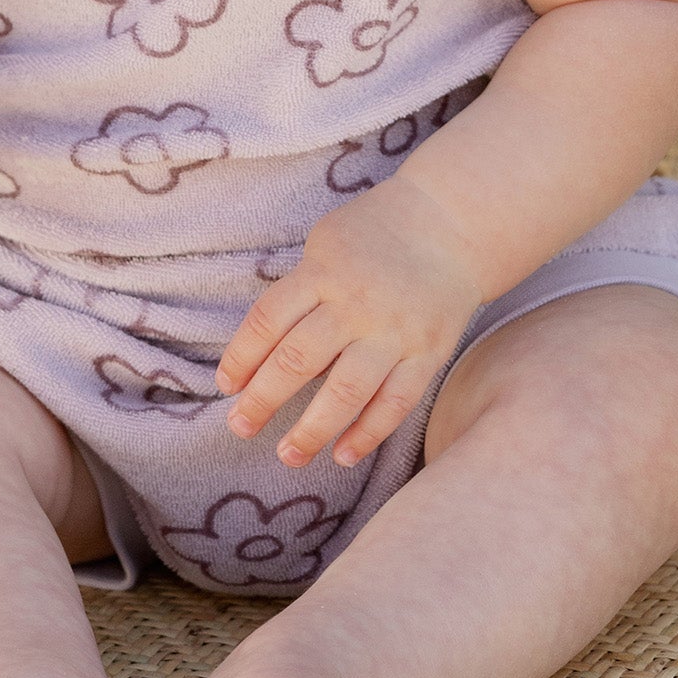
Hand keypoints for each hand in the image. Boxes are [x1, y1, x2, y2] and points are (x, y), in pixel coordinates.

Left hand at [215, 179, 482, 468]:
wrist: (451, 222)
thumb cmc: (375, 233)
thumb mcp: (326, 243)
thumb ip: (300, 289)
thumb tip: (262, 349)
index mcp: (323, 271)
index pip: (269, 320)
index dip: (241, 357)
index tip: (226, 385)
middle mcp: (357, 305)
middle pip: (299, 360)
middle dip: (263, 400)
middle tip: (240, 427)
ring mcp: (395, 332)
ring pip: (347, 391)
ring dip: (313, 430)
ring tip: (289, 455)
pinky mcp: (429, 353)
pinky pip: (396, 402)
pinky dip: (368, 433)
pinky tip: (342, 455)